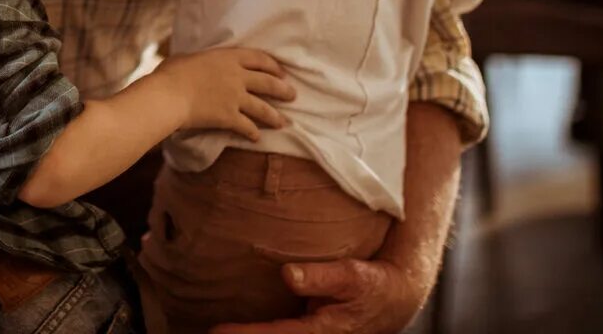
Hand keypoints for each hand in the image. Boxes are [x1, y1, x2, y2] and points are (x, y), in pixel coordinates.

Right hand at [154, 47, 292, 140]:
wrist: (169, 95)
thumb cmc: (171, 73)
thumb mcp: (187, 58)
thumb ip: (200, 62)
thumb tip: (195, 63)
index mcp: (228, 57)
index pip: (258, 58)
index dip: (273, 65)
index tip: (281, 71)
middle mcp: (237, 77)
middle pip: (267, 82)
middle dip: (282, 90)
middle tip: (293, 96)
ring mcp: (235, 97)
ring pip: (263, 108)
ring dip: (275, 116)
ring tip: (284, 123)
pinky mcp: (229, 117)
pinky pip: (247, 126)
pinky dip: (253, 133)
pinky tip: (257, 138)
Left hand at [210, 257, 428, 333]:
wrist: (394, 300)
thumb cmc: (372, 285)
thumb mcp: (353, 277)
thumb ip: (321, 277)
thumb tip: (288, 274)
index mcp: (320, 332)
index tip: (215, 330)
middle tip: (208, 331)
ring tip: (218, 331)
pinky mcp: (308, 333)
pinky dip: (263, 331)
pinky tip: (242, 328)